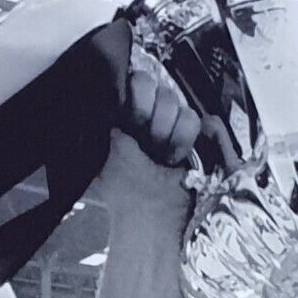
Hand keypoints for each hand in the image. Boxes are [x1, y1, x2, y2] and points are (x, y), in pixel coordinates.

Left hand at [98, 59, 199, 229]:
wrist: (153, 216)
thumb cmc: (125, 191)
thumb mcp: (105, 151)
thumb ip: (106, 117)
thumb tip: (109, 92)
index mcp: (116, 117)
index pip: (131, 81)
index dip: (136, 97)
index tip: (133, 122)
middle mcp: (140, 117)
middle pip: (154, 85)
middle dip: (150, 117)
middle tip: (146, 144)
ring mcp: (165, 125)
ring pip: (174, 101)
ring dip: (166, 133)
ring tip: (159, 157)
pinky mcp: (187, 137)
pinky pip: (192, 118)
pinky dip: (183, 140)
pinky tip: (174, 158)